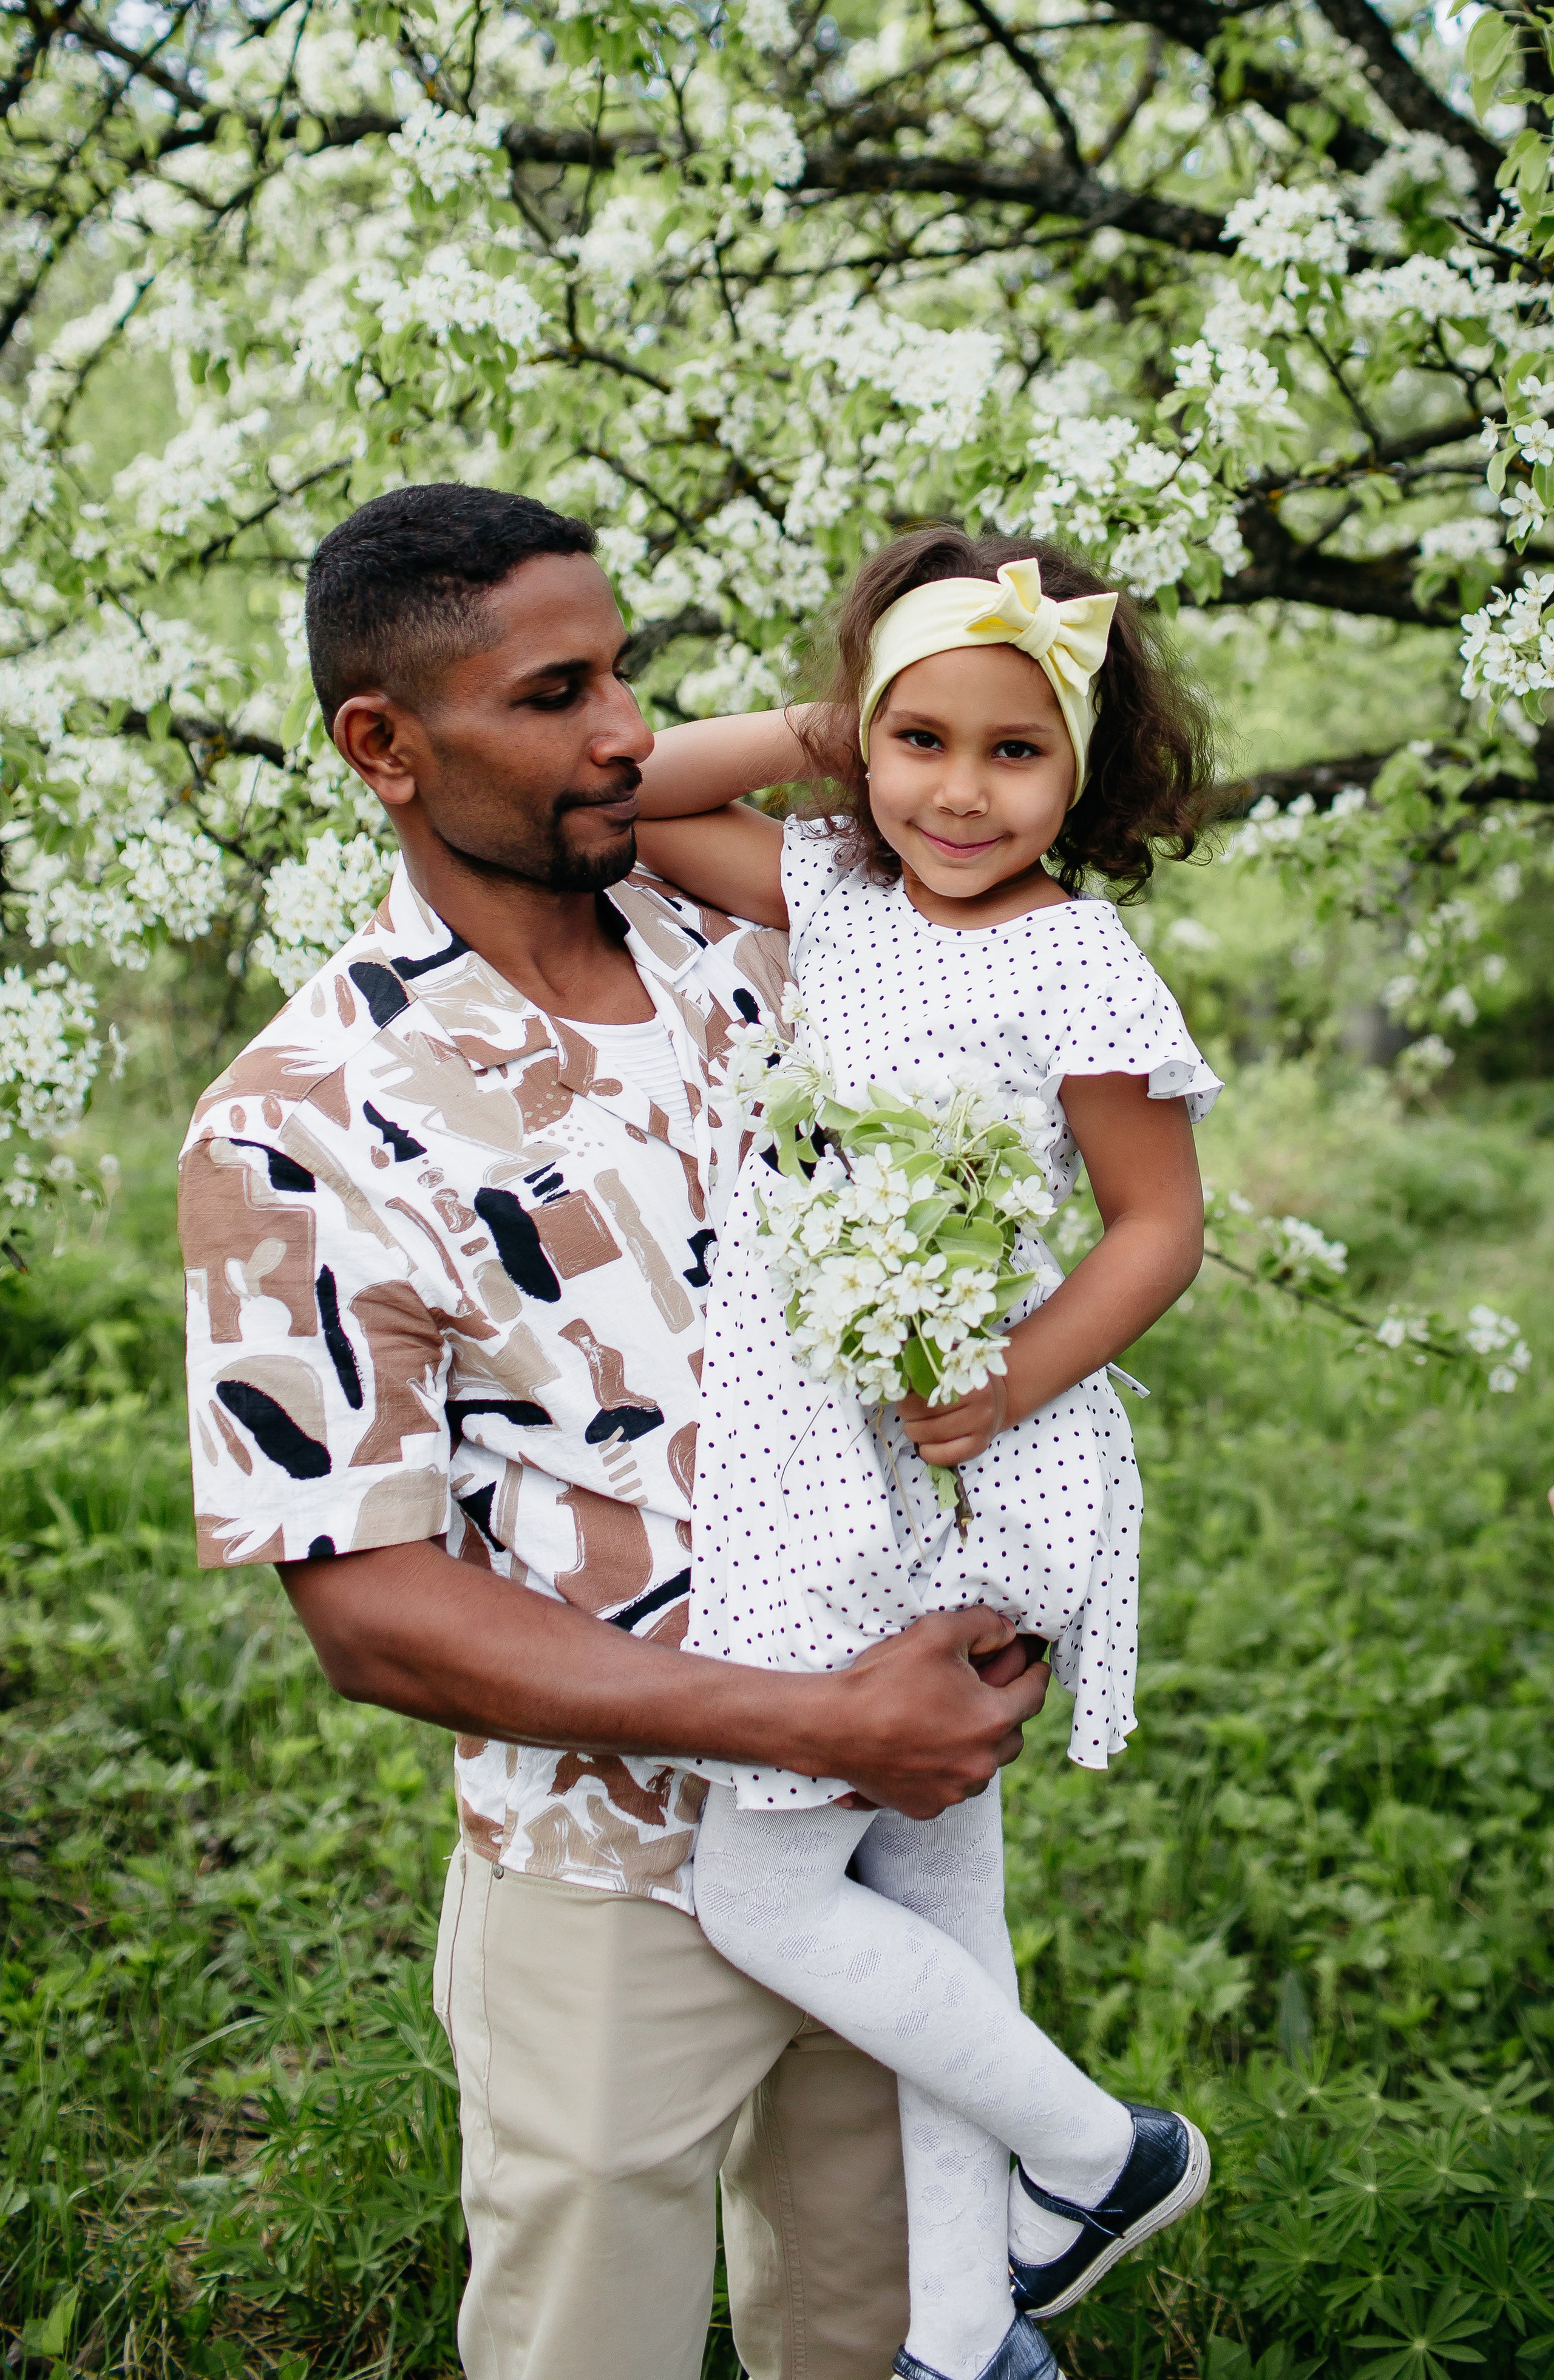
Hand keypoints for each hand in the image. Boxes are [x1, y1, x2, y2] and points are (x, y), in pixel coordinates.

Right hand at [825, 1607, 1050, 1817]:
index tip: (1035, 1666)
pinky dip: (948, 1768)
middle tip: (989, 1693)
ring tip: (955, 1722)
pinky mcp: (928, 1806)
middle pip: (1014, 1736)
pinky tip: (928, 1748)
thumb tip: (1006, 1631)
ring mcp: (954, 1790)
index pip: (1033, 1694)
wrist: (832, 1726)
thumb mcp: (936, 1632)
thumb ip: (982, 1625)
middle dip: (1007, 1713)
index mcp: (992, 1720)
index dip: (1035, 1675)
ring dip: (979, 1745)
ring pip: (985, 1766)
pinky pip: (953, 1787)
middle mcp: (981, 1762)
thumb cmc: (883, 1679)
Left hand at [897, 1374, 1009, 1468]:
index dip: (907, 1395)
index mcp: (968, 1379)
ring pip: (932, 1434)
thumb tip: (897, 1381)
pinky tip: (925, 1446)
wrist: (997, 1401)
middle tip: (907, 1412)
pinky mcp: (980, 1446)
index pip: (924, 1389)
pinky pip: (945, 1456)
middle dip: (908, 1414)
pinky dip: (928, 1453)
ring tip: (915, 1426)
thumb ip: (926, 1372)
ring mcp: (982, 1426)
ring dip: (915, 1432)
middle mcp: (979, 1403)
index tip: (904, 1396)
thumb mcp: (949, 1370)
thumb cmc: (965, 1384)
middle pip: (925, 1413)